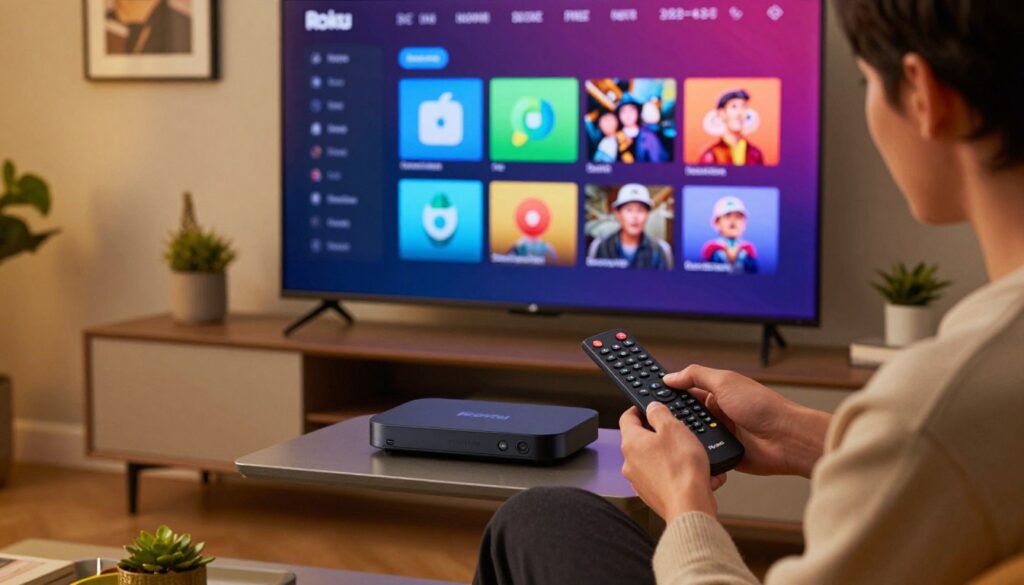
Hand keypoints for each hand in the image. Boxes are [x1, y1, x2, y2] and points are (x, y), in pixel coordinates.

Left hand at [620, 403, 727, 522]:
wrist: (690, 506)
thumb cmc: (681, 469)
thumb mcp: (673, 428)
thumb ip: (659, 413)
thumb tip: (652, 408)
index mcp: (631, 443)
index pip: (627, 417)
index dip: (639, 408)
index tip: (649, 407)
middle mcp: (630, 462)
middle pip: (642, 440)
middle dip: (660, 434)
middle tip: (678, 430)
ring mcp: (640, 480)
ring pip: (656, 459)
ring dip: (673, 454)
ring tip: (692, 454)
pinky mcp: (653, 494)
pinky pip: (665, 477)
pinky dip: (679, 473)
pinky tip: (698, 473)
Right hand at [664, 365, 830, 477]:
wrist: (786, 439)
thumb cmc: (764, 406)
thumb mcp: (725, 382)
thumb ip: (695, 376)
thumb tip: (670, 376)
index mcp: (715, 393)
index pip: (683, 390)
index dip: (666, 391)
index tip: (645, 392)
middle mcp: (715, 413)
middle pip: (682, 414)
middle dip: (670, 415)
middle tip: (652, 416)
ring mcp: (719, 434)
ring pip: (688, 435)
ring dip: (683, 434)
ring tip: (670, 434)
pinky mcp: (722, 454)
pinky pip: (700, 453)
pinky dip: (694, 451)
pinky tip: (686, 450)